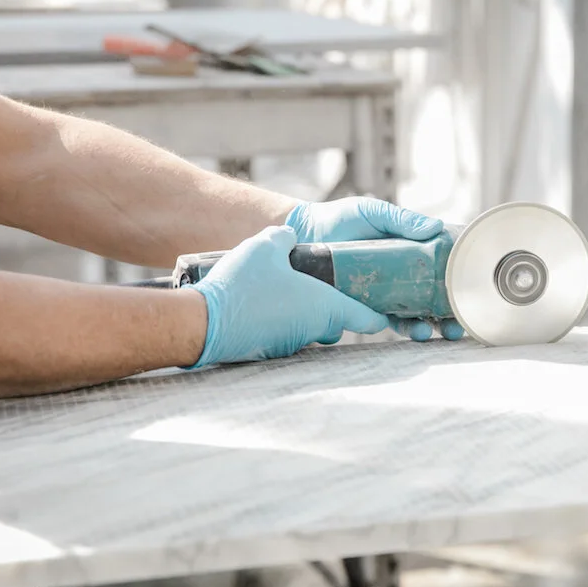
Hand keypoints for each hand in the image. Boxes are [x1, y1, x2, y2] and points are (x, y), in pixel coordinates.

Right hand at [183, 225, 390, 367]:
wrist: (203, 322)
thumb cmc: (242, 285)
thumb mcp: (267, 246)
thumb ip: (285, 237)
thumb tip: (291, 235)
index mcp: (326, 307)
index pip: (369, 319)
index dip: (379, 311)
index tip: (384, 304)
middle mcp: (315, 330)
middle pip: (339, 320)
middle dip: (335, 305)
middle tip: (324, 283)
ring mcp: (293, 344)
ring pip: (311, 328)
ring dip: (306, 313)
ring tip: (287, 290)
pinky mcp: (271, 351)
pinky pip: (287, 334)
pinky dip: (283, 322)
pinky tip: (265, 304)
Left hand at [285, 197, 465, 341]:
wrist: (306, 232)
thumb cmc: (341, 218)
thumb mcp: (375, 212)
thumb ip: (403, 219)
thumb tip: (436, 227)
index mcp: (411, 252)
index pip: (442, 269)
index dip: (459, 282)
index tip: (472, 293)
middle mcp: (402, 275)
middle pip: (434, 299)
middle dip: (449, 315)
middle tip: (458, 325)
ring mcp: (386, 292)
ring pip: (415, 315)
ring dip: (429, 326)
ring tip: (434, 332)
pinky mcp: (366, 305)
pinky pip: (389, 322)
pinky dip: (403, 328)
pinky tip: (412, 331)